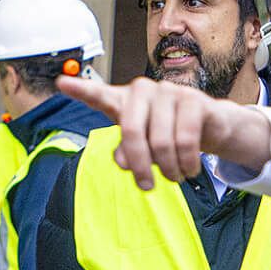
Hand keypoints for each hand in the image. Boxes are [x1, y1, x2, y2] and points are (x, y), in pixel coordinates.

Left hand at [56, 75, 270, 190]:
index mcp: (123, 101)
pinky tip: (189, 169)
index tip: (61, 83)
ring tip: (175, 177)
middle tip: (147, 186)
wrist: (209, 127)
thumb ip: (127, 154)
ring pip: (161, 142)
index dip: (80, 91)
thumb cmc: (166, 135)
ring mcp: (168, 92)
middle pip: (131, 132)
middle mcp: (142, 90)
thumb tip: (124, 162)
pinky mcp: (194, 100)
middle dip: (141, 166)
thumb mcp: (143, 148)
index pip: (98, 95)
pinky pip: (186, 140)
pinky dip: (187, 163)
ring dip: (169, 169)